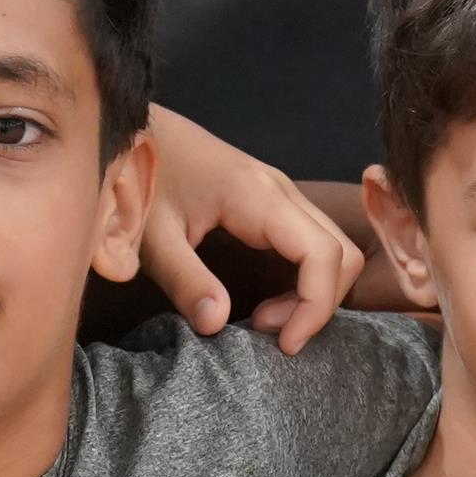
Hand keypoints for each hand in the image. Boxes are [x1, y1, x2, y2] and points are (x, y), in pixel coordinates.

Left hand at [140, 105, 361, 352]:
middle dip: (318, 303)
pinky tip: (265, 298)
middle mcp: (281, 190)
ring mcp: (282, 193)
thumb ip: (184, 281)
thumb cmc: (138, 180)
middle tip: (266, 331)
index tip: (285, 345)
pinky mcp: (274, 201)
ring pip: (333, 248)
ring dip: (313, 292)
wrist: (133, 131)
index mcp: (257, 196)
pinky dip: (304, 280)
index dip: (316, 307)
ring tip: (262, 318)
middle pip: (342, 253)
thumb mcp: (152, 237)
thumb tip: (217, 324)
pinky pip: (313, 243)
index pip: (323, 254)